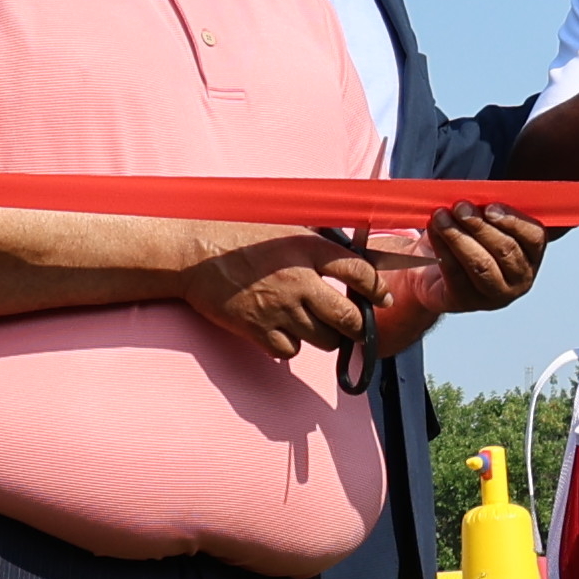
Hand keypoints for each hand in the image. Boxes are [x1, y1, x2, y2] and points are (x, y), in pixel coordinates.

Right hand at [181, 230, 391, 361]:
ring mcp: (280, 309)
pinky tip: (285, 330)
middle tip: (356, 325)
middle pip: (349, 318)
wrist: (195, 255)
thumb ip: (318, 241)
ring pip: (324, 340)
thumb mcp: (285, 227)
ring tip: (315, 324)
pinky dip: (292, 345)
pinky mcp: (259, 330)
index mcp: (308, 250)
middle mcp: (299, 282)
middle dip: (358, 325)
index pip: (359, 272)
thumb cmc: (238, 236)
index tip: (383, 297)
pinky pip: (291, 351)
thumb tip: (349, 252)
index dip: (377, 288)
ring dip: (325, 336)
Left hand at [400, 201, 552, 329]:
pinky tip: (434, 232)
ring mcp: (496, 295)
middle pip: (506, 250)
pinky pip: (456, 274)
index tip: (490, 207)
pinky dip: (443, 250)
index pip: (534, 237)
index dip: (513, 221)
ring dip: (459, 236)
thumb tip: (478, 194)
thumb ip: (488, 210)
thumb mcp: (483, 222)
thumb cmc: (466, 240)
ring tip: (440, 216)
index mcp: (532, 254)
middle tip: (459, 206)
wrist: (432, 272)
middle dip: (480, 225)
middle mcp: (521, 279)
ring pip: (481, 264)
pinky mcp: (468, 303)